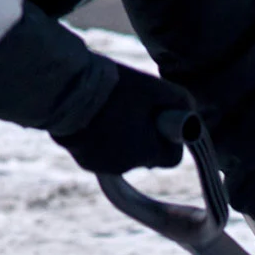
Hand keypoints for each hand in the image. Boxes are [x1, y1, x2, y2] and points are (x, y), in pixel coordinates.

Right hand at [53, 64, 192, 174]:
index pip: (173, 158)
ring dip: (123, 139)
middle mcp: (127, 167)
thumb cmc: (114, 87)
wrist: (65, 90)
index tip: (160, 119)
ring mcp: (103, 167)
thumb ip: (181, 103)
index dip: (170, 139)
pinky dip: (102, 141)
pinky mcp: (84, 162)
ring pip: (124, 156)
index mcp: (148, 152)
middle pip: (147, 156)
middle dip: (145, 137)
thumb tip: (190, 116)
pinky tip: (94, 120)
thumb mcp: (155, 88)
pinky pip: (102, 155)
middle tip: (132, 109)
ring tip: (110, 111)